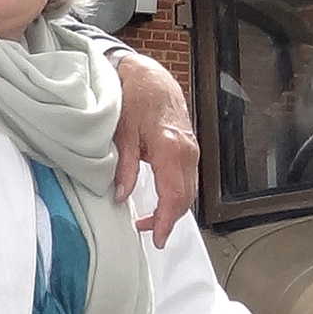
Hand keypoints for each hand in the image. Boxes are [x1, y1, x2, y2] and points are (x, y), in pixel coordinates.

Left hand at [110, 51, 199, 247]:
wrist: (150, 76)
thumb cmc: (136, 97)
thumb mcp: (123, 133)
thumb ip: (124, 167)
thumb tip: (120, 195)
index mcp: (170, 149)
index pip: (174, 197)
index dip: (165, 221)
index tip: (156, 237)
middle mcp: (187, 151)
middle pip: (185, 198)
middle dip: (169, 220)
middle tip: (149, 234)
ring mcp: (192, 149)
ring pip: (189, 190)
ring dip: (174, 208)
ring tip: (152, 221)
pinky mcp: (190, 147)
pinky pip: (189, 178)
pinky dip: (178, 194)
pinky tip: (164, 200)